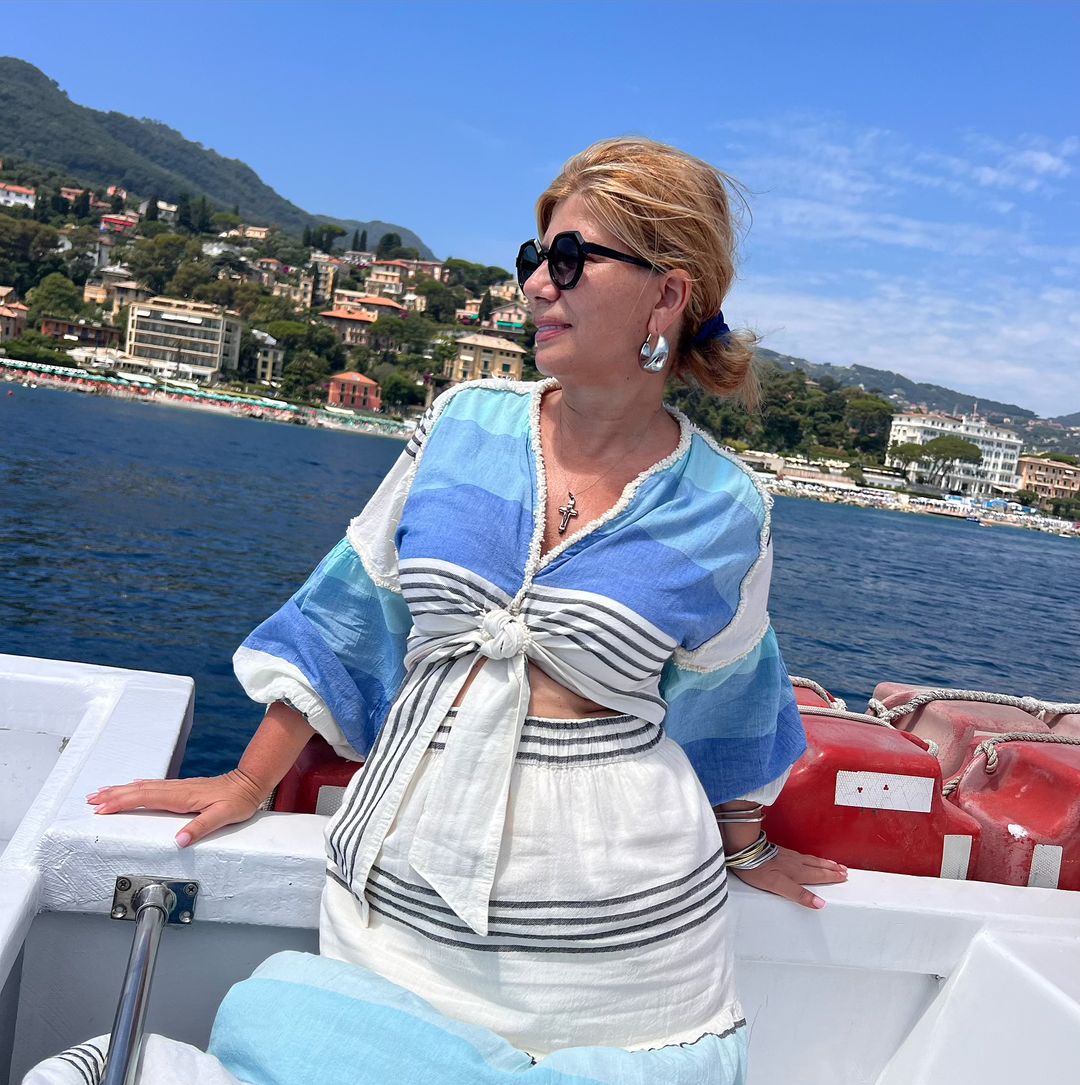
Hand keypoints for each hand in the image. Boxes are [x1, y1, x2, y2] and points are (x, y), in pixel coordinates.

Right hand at [86, 770, 266, 847]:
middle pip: (139, 790)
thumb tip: (179, 840)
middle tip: (90, 800)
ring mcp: (179, 787)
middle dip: (113, 795)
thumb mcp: (224, 816)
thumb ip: (201, 827)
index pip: (146, 798)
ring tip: (101, 793)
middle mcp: (177, 789)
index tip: (103, 808)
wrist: (250, 783)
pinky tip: (131, 786)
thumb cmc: (238, 800)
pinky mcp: (182, 788)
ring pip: (143, 787)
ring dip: (121, 790)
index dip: (123, 802)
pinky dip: (137, 787)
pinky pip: (153, 786)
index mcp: (183, 797)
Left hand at [730, 845, 846, 908]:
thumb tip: (820, 904)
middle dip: (831, 868)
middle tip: (843, 869)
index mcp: (797, 872)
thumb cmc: (758, 869)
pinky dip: (811, 858)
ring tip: (832, 863)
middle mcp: (795, 863)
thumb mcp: (779, 886)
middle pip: (818, 865)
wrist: (744, 850)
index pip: (819, 875)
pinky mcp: (779, 852)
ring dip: (823, 862)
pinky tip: (807, 858)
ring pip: (810, 859)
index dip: (832, 876)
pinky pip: (802, 856)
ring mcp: (787, 856)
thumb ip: (799, 895)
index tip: (844, 876)